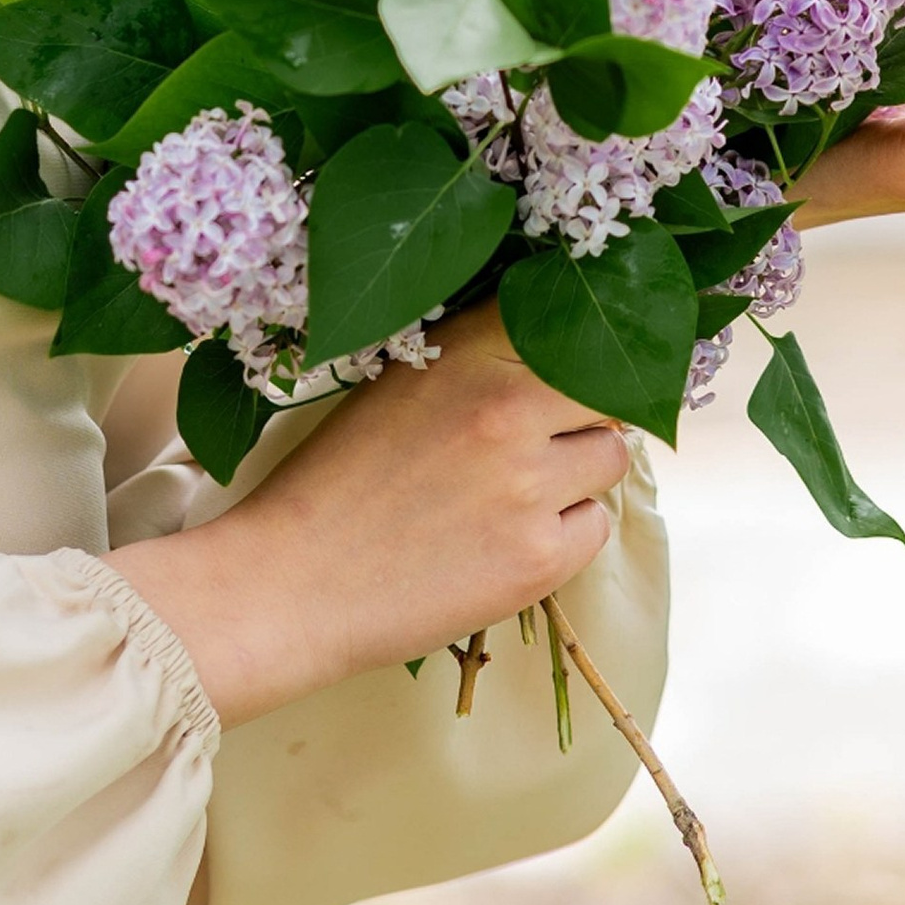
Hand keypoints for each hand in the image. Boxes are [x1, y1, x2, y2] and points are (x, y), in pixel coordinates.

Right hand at [105, 304, 629, 731]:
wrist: (292, 583)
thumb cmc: (334, 484)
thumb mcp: (394, 388)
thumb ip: (471, 359)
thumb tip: (556, 348)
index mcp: (463, 354)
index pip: (564, 320)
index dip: (572, 346)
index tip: (564, 366)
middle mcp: (505, 408)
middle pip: (606, 388)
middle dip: (584, 411)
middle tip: (545, 438)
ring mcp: (529, 484)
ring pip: (611, 456)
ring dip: (579, 472)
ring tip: (519, 493)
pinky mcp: (540, 557)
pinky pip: (596, 527)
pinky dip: (566, 534)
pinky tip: (509, 540)